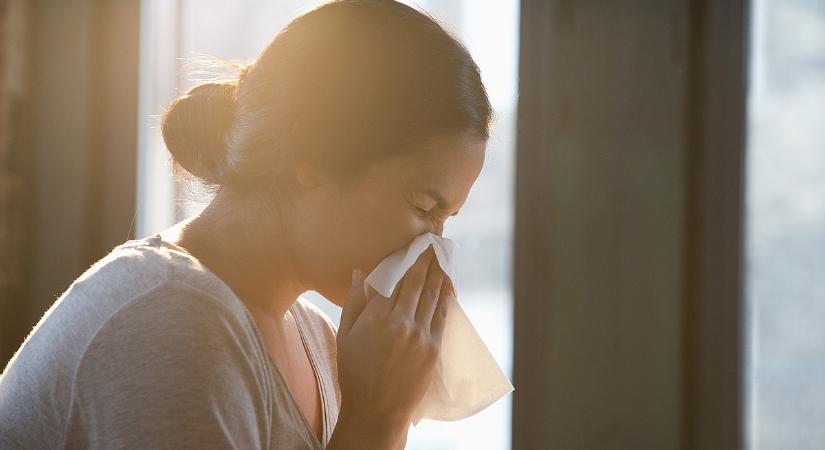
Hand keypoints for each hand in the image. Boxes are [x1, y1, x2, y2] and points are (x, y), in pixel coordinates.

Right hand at [335, 246, 454, 435]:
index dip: (403, 258)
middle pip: (415, 281)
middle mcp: (400, 322)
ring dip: (437, 272)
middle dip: (424, 259)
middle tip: (430, 241)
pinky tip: (446, 282)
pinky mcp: (433, 347)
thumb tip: (361, 272)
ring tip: (440, 255)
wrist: (376, 410)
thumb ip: (354, 302)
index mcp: (375, 318)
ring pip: (431, 294)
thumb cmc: (355, 372)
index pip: (393, 277)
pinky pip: (441, 313)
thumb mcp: (345, 335)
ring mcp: (420, 335)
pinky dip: (445, 295)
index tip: (410, 244)